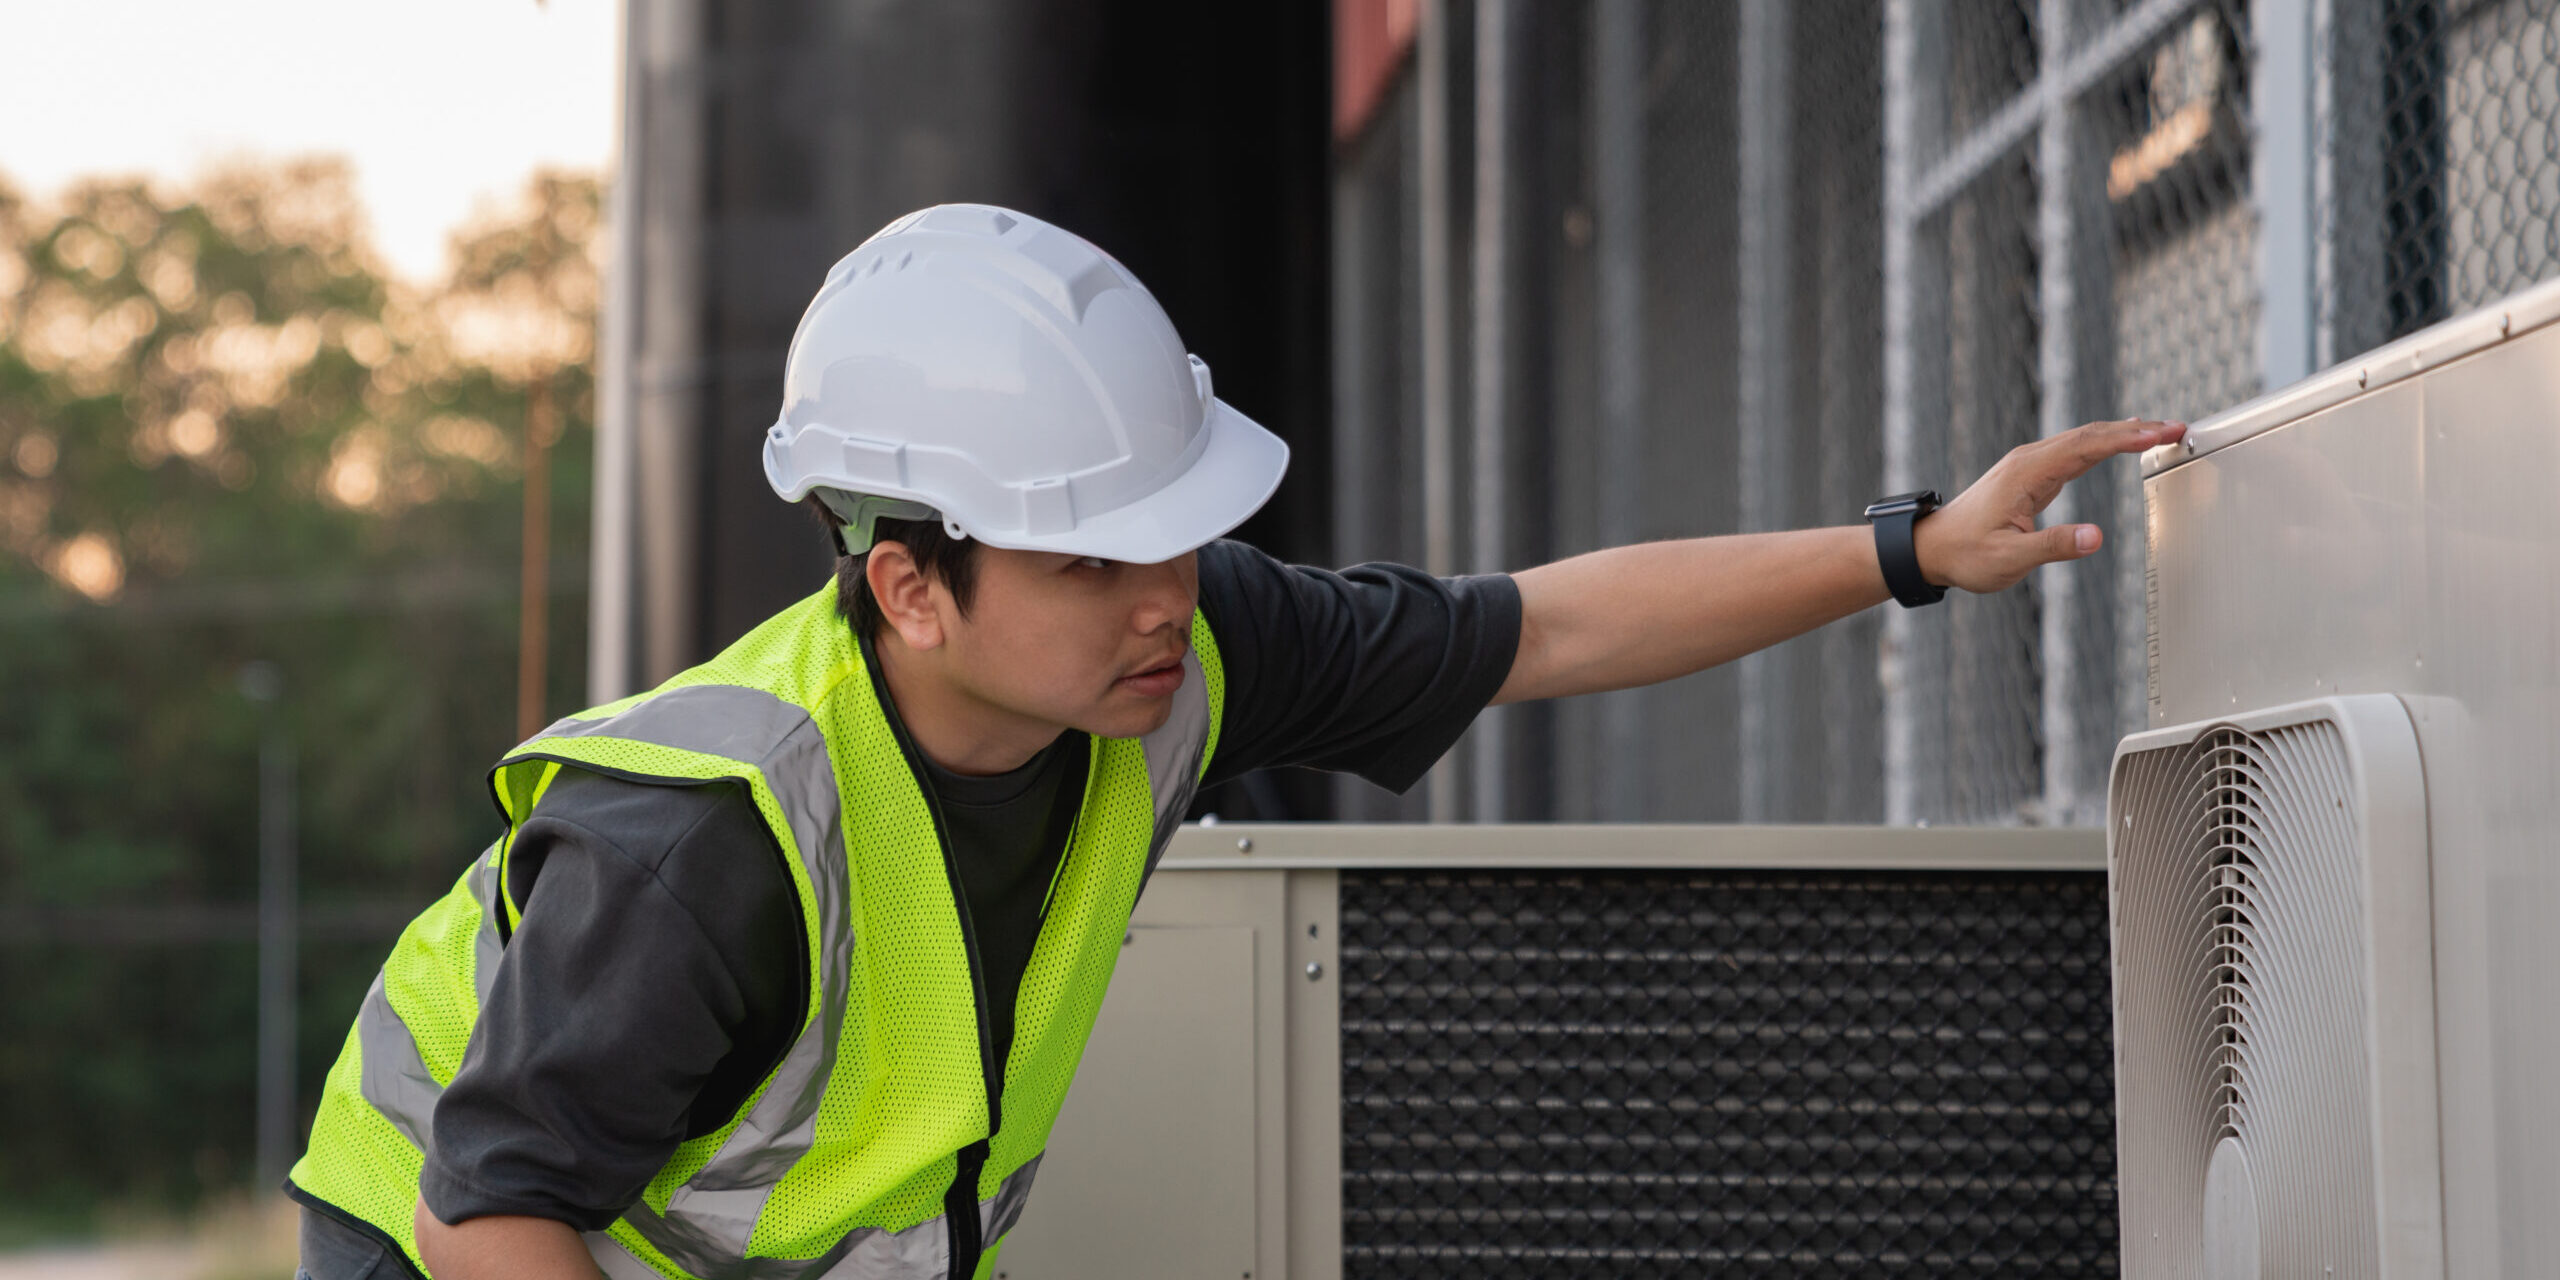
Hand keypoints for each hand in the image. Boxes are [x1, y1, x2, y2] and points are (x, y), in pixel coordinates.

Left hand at [1911, 418, 2186, 594]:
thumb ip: (2053, 547)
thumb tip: (2095, 537)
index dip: (2127, 438)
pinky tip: (2120, 441)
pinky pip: (2074, 449)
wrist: (1931, 548)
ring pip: (2083, 438)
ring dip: (2122, 433)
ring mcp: (2029, 464)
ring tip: (2161, 430)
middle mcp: (2029, 460)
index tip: (2162, 433)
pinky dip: (2103, 443)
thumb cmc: (1966, 555)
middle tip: (2177, 428)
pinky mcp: (2030, 474)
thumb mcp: (2009, 558)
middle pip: (2090, 434)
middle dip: (2136, 429)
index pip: (2087, 446)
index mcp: (2027, 473)